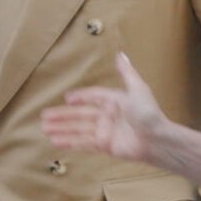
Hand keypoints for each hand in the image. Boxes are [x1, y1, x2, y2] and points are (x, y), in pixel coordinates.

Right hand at [41, 53, 168, 161]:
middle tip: (43, 116)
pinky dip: (69, 142)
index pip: (92, 97)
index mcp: (114, 101)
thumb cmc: (149, 113)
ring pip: (78, 130)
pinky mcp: (105, 146)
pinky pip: (83, 143)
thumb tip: (120, 54)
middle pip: (80, 115)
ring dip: (62, 129)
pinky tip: (56, 142)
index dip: (79, 97)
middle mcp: (107, 116)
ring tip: (44, 129)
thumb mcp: (138, 89)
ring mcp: (105, 132)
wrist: (156, 140)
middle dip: (62, 116)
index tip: (66, 98)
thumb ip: (127, 72)